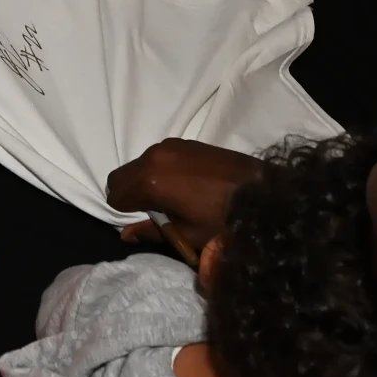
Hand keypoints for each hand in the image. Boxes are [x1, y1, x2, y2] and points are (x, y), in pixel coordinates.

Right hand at [107, 138, 263, 264]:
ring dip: (142, 181)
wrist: (261, 192)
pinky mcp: (184, 142)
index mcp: (149, 182)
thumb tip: (124, 235)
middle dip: (127, 194)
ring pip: (137, 164)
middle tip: (148, 212)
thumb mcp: (186, 233)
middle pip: (120, 176)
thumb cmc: (222, 219)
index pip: (115, 195)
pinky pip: (156, 156)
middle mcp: (153, 157)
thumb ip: (151, 232)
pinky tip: (179, 183)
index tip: (141, 221)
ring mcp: (169, 146)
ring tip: (167, 198)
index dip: (123, 212)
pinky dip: (157, 169)